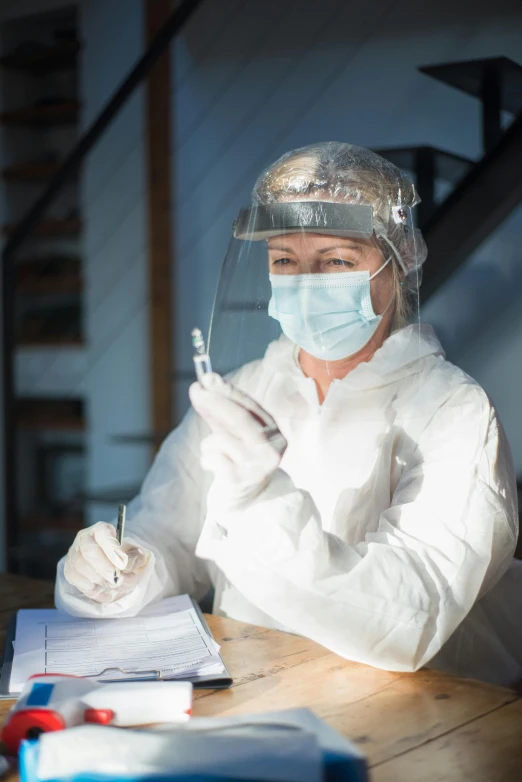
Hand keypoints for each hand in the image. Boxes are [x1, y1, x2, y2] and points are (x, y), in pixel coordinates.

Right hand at [63, 522, 150, 602]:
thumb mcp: (134, 554)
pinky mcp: (70, 571)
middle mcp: (84, 539)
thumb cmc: (123, 559)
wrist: (112, 570)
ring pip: (81, 566)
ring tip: (114, 585)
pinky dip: (91, 587)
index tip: (122, 563)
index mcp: (101, 529)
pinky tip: (103, 589)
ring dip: (99, 579)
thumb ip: (134, 558)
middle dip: (105, 568)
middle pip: (89, 550)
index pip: (102, 532)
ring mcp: (74, 554)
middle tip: (118, 579)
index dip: (112, 548)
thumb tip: (128, 563)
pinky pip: (76, 579)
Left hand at [189, 373, 285, 510]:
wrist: (245, 502)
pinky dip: (207, 459)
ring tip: (213, 453)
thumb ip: (219, 407)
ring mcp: (258, 466)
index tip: (206, 379)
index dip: (227, 391)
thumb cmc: (237, 460)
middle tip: (195, 389)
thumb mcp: (231, 431)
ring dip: (209, 442)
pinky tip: (214, 467)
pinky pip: (214, 458)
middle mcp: (272, 448)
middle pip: (240, 418)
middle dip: (215, 401)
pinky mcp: (241, 480)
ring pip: (222, 439)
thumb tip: (206, 379)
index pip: (250, 406)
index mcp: (274, 433)